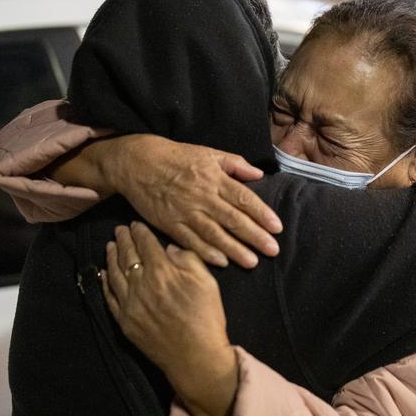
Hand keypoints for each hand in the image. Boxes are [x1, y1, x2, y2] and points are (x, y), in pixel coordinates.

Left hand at [103, 222, 238, 415]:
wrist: (195, 356)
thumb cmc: (206, 317)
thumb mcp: (207, 282)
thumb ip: (188, 260)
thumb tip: (169, 248)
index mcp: (162, 271)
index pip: (146, 244)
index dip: (140, 231)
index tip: (135, 224)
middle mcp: (141, 283)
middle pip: (127, 255)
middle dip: (123, 239)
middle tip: (120, 229)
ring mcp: (129, 303)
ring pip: (114, 273)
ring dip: (111, 257)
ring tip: (110, 245)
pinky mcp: (124, 320)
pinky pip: (110, 297)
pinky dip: (105, 282)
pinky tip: (104, 273)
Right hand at [106, 135, 282, 267]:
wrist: (138, 163)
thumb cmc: (177, 157)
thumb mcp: (208, 153)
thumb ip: (235, 164)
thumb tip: (258, 175)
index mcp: (214, 179)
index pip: (243, 199)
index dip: (261, 214)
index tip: (277, 227)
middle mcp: (202, 197)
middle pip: (233, 220)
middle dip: (255, 236)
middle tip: (273, 250)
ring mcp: (185, 212)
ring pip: (214, 234)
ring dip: (234, 250)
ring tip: (252, 261)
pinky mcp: (169, 224)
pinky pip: (190, 241)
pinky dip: (206, 252)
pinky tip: (222, 262)